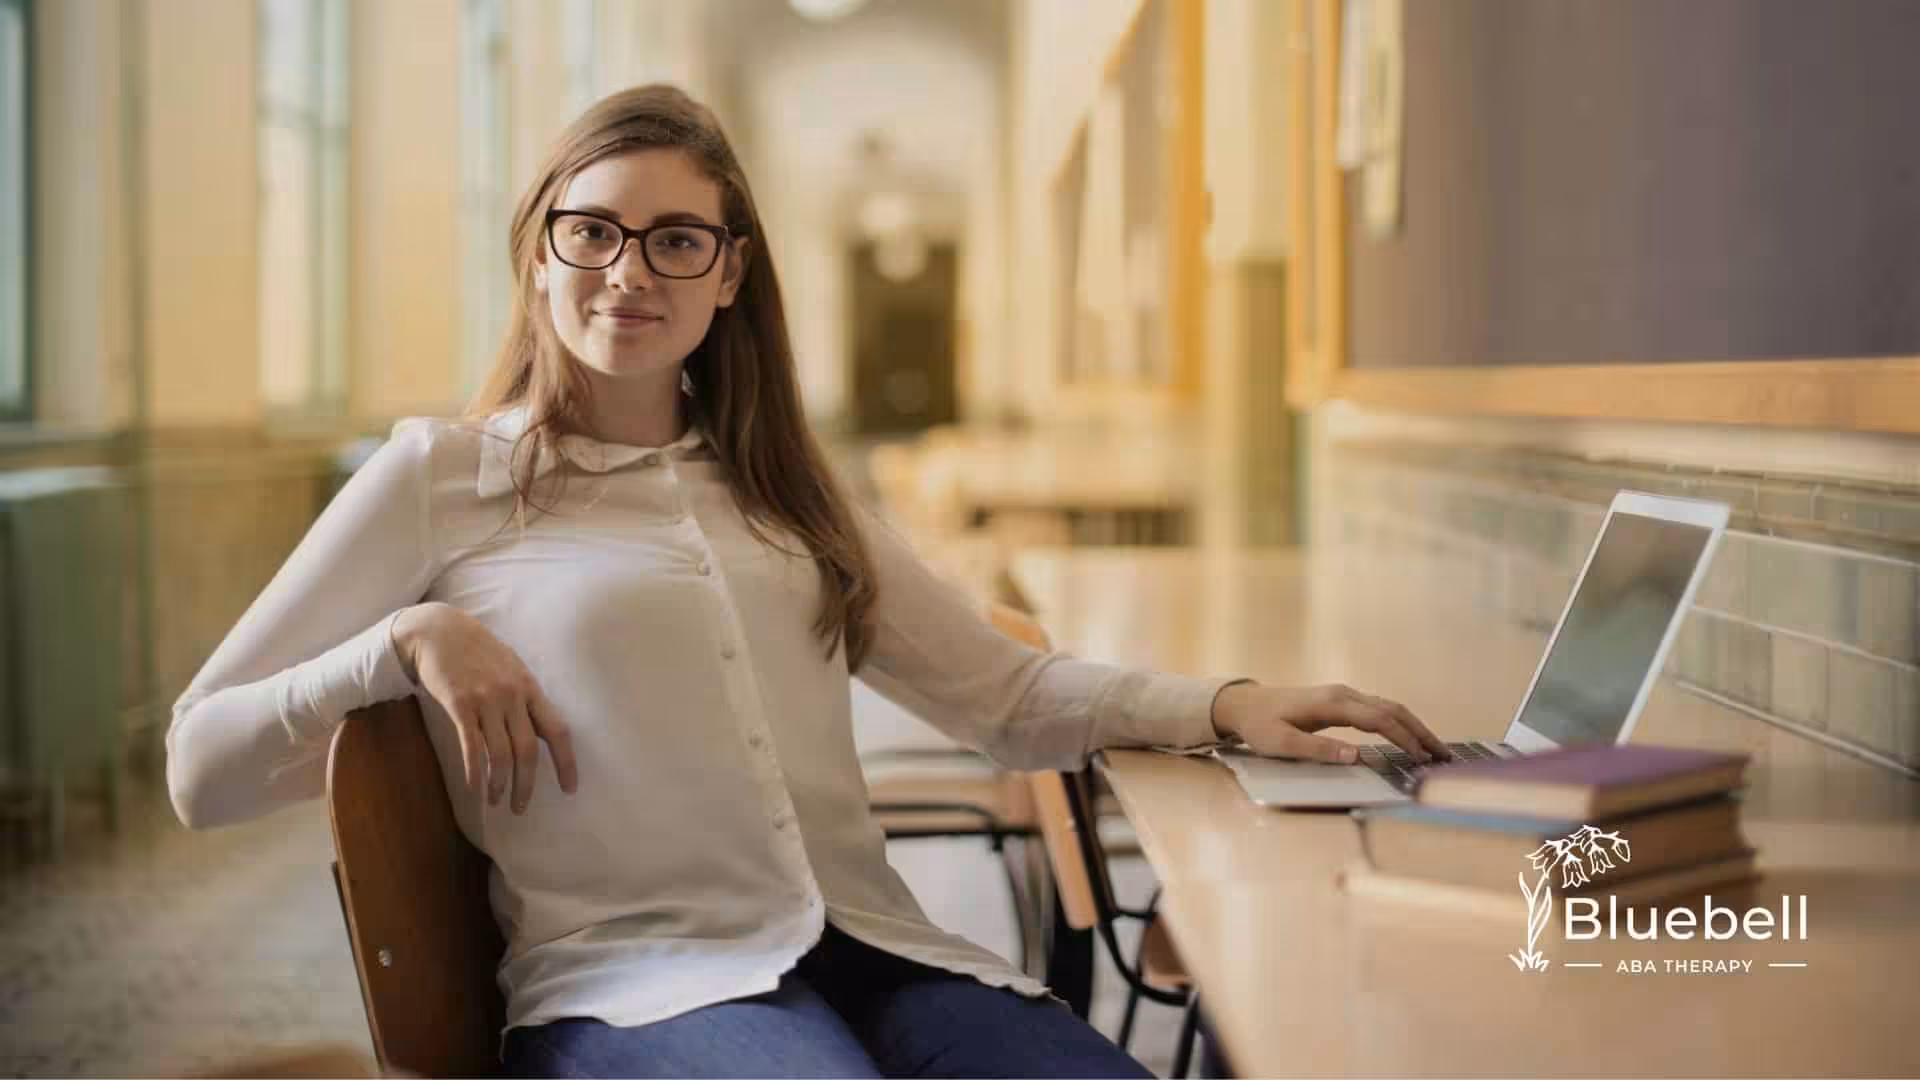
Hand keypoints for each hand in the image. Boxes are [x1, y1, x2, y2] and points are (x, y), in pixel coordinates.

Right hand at [392, 602, 578, 812]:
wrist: (440, 631)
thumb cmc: (478, 652)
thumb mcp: (512, 668)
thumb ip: (526, 697)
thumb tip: (541, 729)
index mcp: (531, 689)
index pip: (558, 731)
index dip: (567, 762)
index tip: (570, 789)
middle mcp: (513, 696)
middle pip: (528, 751)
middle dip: (526, 785)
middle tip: (520, 808)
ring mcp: (487, 700)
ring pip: (500, 754)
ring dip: (499, 784)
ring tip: (496, 801)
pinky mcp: (460, 705)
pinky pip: (472, 747)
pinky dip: (475, 773)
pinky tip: (475, 788)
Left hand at [1210, 681, 1451, 764]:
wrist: (1244, 704)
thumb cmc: (1260, 725)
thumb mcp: (1281, 743)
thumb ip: (1317, 750)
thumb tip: (1354, 756)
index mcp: (1332, 704)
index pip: (1379, 720)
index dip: (1403, 738)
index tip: (1422, 758)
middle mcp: (1343, 695)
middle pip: (1392, 709)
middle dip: (1420, 731)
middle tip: (1444, 755)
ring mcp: (1343, 695)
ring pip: (1389, 707)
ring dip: (1414, 726)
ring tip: (1435, 748)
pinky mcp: (1341, 701)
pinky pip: (1378, 709)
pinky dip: (1399, 722)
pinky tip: (1409, 737)